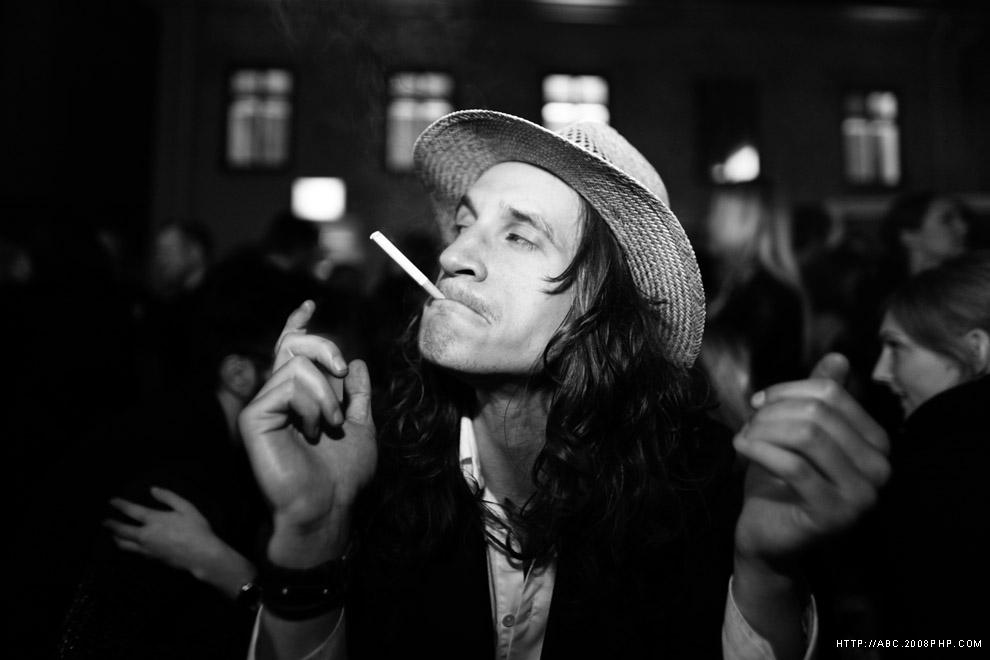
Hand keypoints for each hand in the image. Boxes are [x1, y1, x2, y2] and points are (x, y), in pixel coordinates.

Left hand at [105, 486, 224, 574]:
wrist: (201, 555)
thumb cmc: (196, 530)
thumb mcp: (186, 508)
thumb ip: (169, 497)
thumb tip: (154, 490)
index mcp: (155, 520)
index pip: (131, 511)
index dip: (120, 505)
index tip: (112, 501)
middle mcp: (146, 535)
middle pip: (122, 530)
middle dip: (111, 525)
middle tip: (104, 522)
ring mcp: (147, 549)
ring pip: (124, 545)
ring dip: (116, 538)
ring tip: (113, 535)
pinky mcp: (152, 558)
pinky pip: (134, 552)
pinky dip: (127, 547)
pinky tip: (129, 545)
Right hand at [238, 300, 376, 566]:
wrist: (328, 506)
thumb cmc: (342, 476)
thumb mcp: (361, 429)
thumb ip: (358, 398)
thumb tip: (357, 364)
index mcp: (298, 398)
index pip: (291, 352)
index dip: (297, 326)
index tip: (309, 304)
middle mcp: (276, 397)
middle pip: (293, 344)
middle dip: (325, 347)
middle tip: (341, 372)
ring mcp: (262, 406)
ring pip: (298, 364)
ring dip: (326, 393)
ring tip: (330, 426)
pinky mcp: (254, 416)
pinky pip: (288, 383)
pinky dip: (313, 403)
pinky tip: (315, 431)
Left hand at [733, 353, 890, 566]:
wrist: (768, 533)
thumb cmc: (783, 480)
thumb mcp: (801, 431)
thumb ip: (821, 398)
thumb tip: (839, 357)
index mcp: (876, 443)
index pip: (832, 393)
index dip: (789, 390)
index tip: (759, 401)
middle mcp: (879, 469)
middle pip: (819, 413)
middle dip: (774, 411)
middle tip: (749, 422)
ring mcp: (861, 496)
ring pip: (807, 436)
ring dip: (765, 430)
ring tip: (745, 436)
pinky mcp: (834, 515)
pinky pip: (793, 466)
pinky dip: (760, 450)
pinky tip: (741, 447)